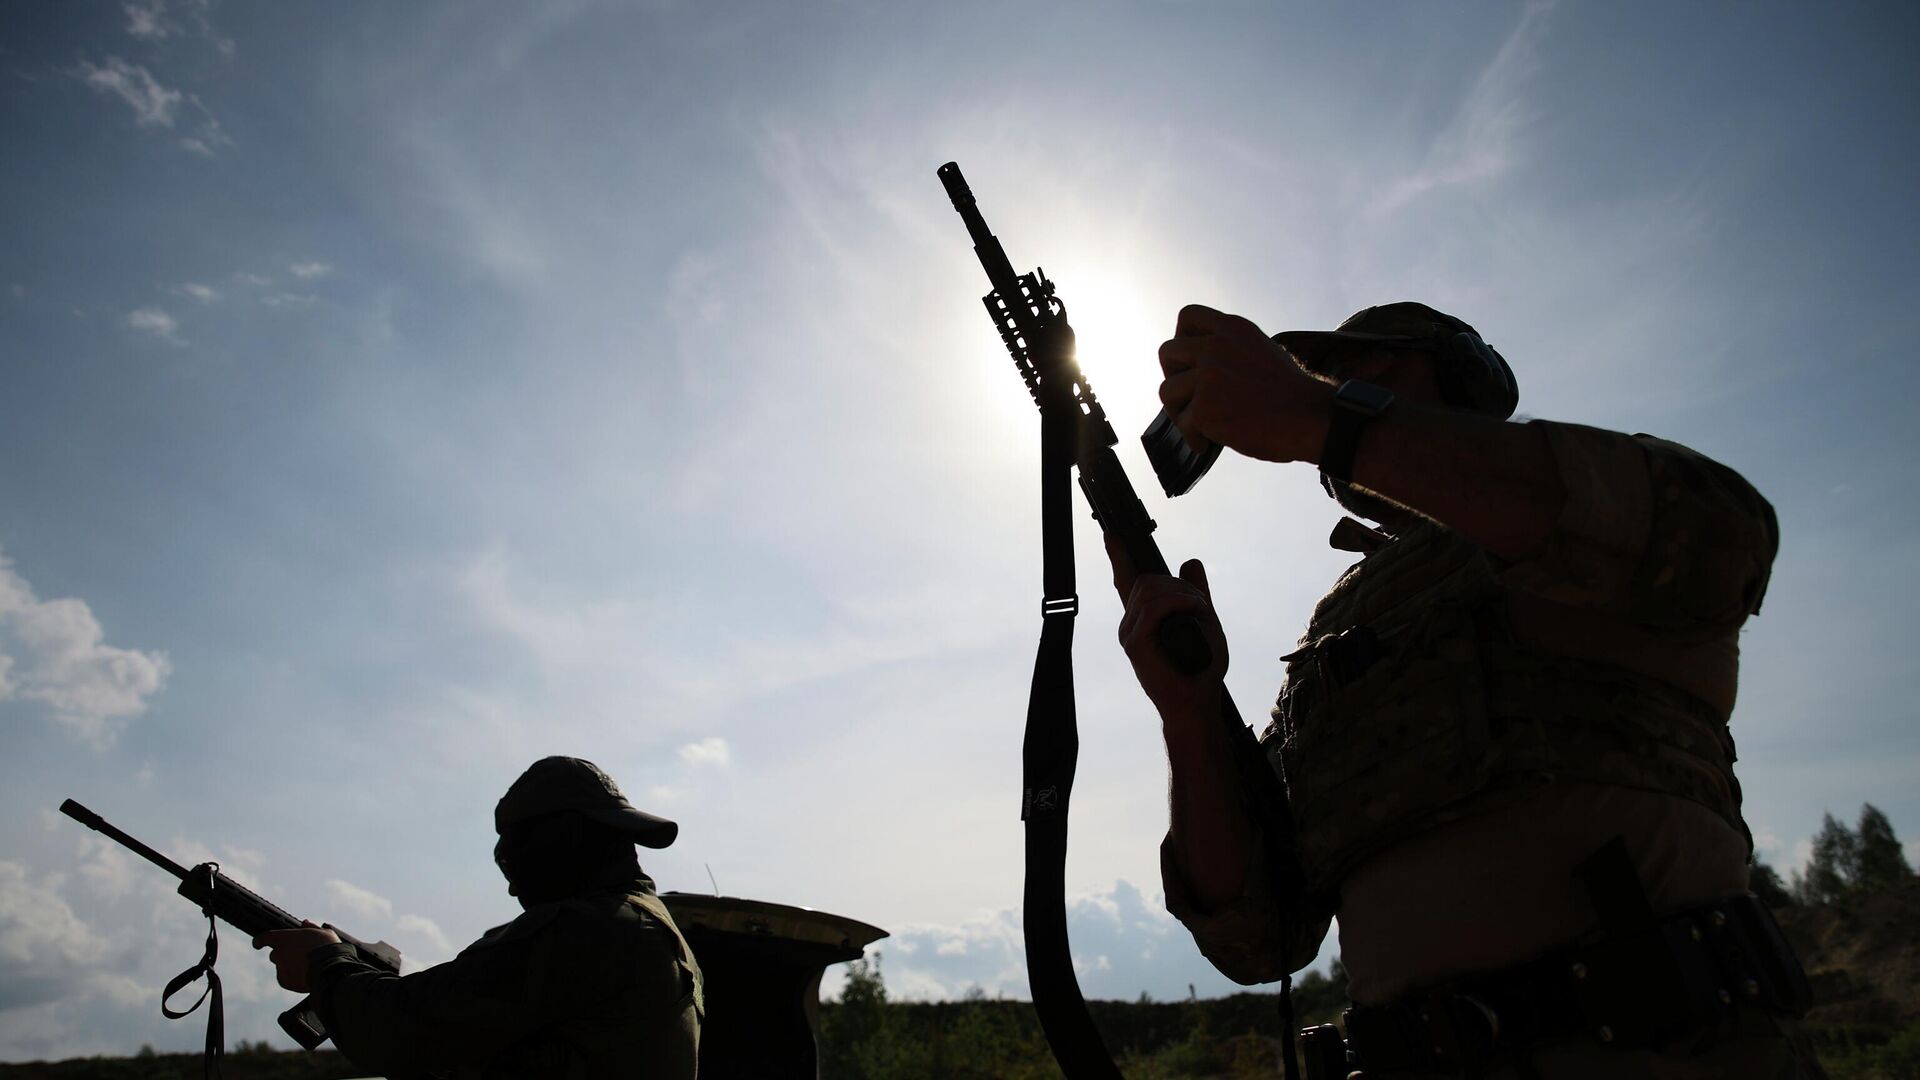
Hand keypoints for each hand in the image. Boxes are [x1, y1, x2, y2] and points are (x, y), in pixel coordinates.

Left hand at [252, 920, 340, 992]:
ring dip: (290, 966)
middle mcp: (278, 953)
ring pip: (282, 967)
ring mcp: (280, 968)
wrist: (329, 970)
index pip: (264, 938)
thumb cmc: (327, 948)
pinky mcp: (284, 981)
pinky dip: (293, 978)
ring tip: (307, 967)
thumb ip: (311, 927)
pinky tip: (306, 975)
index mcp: (284, 938)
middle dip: (284, 955)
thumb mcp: (323, 932)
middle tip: (299, 956)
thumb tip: (305, 923)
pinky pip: (286, 979)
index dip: (259, 941)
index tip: (257, 944)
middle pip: (275, 954)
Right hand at [1110, 537, 1228, 727]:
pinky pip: (1155, 606)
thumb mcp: (1204, 621)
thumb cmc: (1200, 667)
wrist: (1197, 702)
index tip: (1111, 534)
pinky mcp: (1134, 642)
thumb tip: (1191, 562)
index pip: (1126, 580)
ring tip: (1199, 618)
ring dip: (1184, 596)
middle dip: (1180, 586)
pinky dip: (1179, 604)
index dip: (1119, 556)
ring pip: (1152, 588)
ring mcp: (1130, 632)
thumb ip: (1196, 593)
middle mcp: (1131, 623)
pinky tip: (1193, 614)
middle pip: (1148, 580)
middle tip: (1201, 609)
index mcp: (1143, 618)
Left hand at [1158, 304, 1334, 463]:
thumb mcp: (1261, 350)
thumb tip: (1197, 363)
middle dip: (1173, 376)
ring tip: (1200, 424)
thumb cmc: (1289, 393)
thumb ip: (1230, 348)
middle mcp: (1217, 346)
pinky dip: (1193, 438)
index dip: (1181, 339)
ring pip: (1167, 391)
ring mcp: (1209, 375)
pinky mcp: (1206, 407)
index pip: (1187, 316)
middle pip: (1166, 352)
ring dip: (1180, 411)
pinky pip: (1183, 424)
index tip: (1190, 362)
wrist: (1309, 417)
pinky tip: (1207, 443)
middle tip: (1189, 396)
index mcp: (1233, 328)